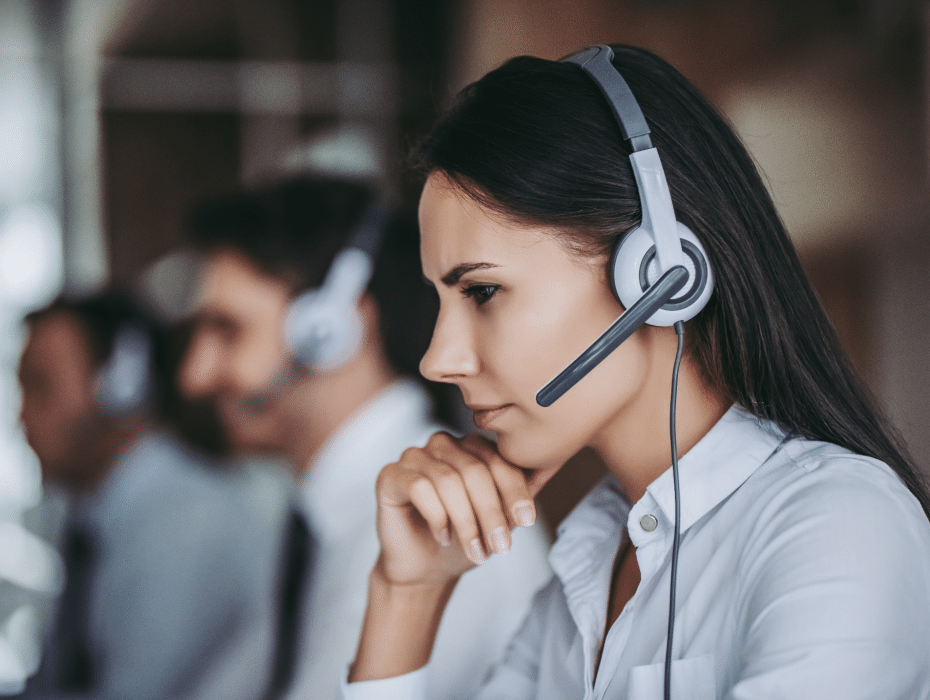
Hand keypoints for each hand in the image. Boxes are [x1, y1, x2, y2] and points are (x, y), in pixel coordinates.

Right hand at [374, 432, 553, 586]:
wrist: (426, 569)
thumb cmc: (464, 538)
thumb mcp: (503, 516)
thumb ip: (524, 489)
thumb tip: (554, 462)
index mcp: (471, 447)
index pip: (499, 459)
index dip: (514, 491)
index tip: (527, 521)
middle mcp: (442, 444)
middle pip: (475, 471)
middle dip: (492, 513)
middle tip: (501, 547)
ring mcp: (414, 456)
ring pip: (449, 481)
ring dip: (467, 522)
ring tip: (476, 551)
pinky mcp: (391, 475)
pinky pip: (420, 488)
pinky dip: (438, 517)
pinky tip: (444, 537)